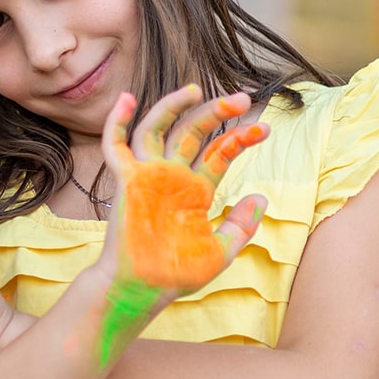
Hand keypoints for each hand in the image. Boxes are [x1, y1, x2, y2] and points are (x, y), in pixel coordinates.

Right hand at [102, 87, 268, 290]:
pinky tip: (126, 99)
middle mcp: (172, 177)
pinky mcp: (126, 181)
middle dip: (216, 112)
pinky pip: (116, 146)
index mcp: (195, 190)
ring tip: (197, 89)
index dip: (240, 138)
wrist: (143, 289)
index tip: (263, 129)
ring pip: (157, 128)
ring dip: (174, 106)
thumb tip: (260, 196)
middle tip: (242, 98)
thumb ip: (241, 224)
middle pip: (193, 132)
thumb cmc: (176, 274)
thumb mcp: (221, 250)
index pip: (219, 152)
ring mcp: (148, 176)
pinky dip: (116, 121)